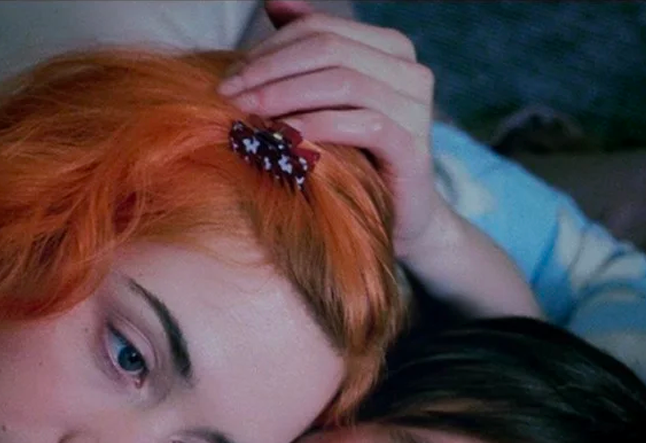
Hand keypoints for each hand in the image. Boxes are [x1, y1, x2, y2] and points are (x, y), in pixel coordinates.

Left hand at [218, 0, 442, 258]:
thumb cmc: (355, 156)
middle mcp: (410, 69)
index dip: (270, 48)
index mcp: (390, 48)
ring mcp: (416, 107)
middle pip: (329, 49)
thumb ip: (307, 52)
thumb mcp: (327, 101)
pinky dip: (317, 126)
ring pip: (343, 81)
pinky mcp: (412, 146)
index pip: (320, 29)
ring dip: (285, 95)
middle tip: (229, 94)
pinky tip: (283, 137)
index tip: (230, 76)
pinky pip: (363, 124)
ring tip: (246, 114)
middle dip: (270, 69)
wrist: (399, 217)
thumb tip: (274, 1)